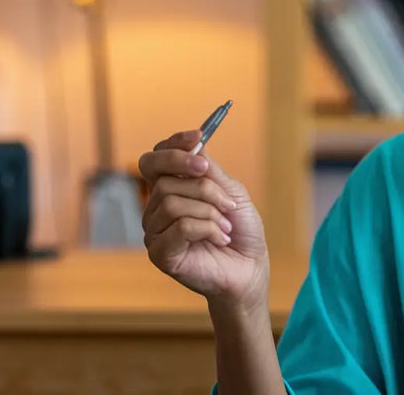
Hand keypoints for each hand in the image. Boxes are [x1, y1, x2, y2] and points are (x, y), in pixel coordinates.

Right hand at [139, 130, 268, 307]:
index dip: (172, 146)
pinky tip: (221, 239)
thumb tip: (195, 143)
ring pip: (172, 202)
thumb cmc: (240, 230)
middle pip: (164, 178)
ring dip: (211, 211)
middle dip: (204, 186)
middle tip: (227, 198)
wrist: (250, 267)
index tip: (198, 137)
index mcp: (170, 189)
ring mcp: (155, 231)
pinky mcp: (160, 253)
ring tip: (226, 227)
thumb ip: (210, 170)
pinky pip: (180, 226)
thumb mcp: (231, 191)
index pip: (154, 160)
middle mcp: (156, 208)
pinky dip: (209, 229)